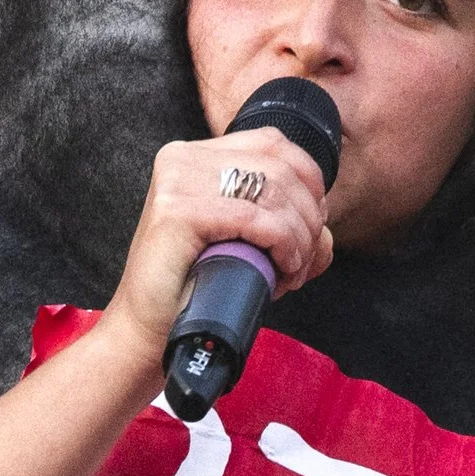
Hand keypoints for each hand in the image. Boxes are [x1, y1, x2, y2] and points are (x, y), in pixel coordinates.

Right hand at [94, 127, 333, 363]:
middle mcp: (182, 158)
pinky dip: (282, 244)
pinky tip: (282, 270)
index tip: (311, 229)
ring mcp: (176, 181)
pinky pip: (255, 218)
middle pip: (281, 167)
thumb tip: (326, 232)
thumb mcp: (246, 244)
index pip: (275, 144)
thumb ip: (286, 226)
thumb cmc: (196, 290)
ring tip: (291, 272)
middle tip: (303, 261)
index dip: (309, 184)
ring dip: (299, 237)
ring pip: (273, 190)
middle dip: (309, 218)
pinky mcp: (176, 212)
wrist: (148, 331)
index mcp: (197, 155)